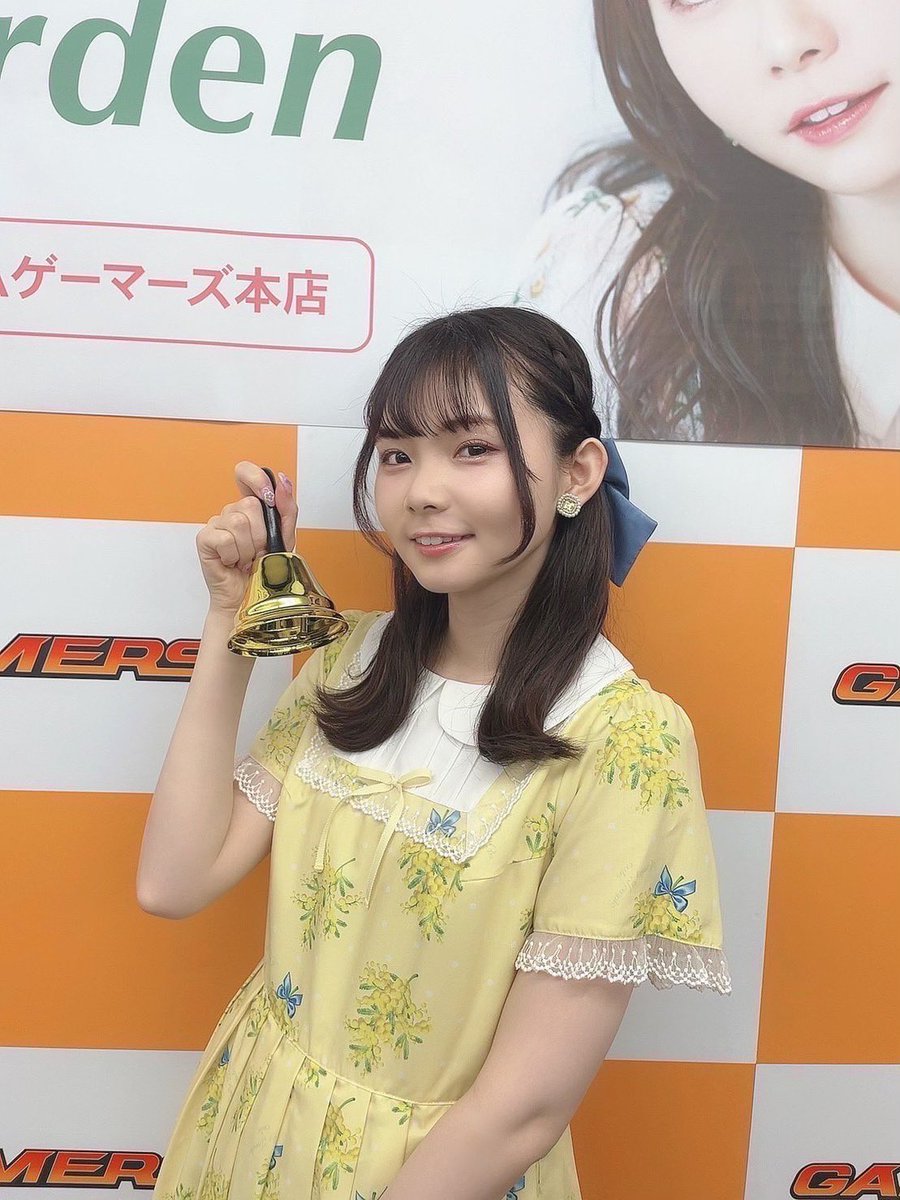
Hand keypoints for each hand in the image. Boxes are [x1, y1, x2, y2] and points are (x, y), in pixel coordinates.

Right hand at [196, 462, 297, 614]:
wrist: (251, 598)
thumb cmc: (266, 571)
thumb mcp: (285, 539)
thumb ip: (287, 509)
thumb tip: (282, 481)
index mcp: (251, 507)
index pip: (246, 472)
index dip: (256, 479)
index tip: (268, 497)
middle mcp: (232, 511)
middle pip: (250, 505)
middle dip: (262, 534)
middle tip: (259, 552)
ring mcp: (217, 524)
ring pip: (238, 522)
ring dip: (249, 548)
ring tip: (247, 560)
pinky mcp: (205, 539)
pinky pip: (225, 538)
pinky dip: (235, 555)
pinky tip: (233, 563)